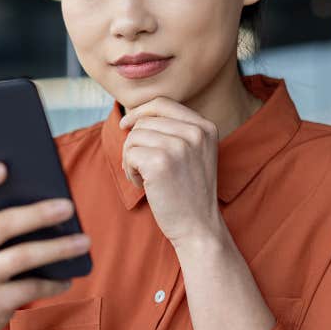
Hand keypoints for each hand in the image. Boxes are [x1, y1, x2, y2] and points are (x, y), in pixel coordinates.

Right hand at [0, 162, 90, 329]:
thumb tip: (48, 198)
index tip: (3, 167)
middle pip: (2, 225)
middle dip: (38, 214)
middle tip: (68, 207)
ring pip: (21, 257)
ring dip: (57, 248)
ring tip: (84, 241)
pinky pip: (30, 287)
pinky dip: (54, 282)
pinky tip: (69, 277)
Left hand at [119, 97, 222, 245]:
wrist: (198, 226)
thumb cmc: (188, 192)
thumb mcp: (193, 154)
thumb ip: (173, 131)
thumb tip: (132, 117)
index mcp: (205, 127)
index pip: (162, 103)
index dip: (139, 112)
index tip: (126, 125)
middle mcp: (195, 132)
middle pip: (144, 121)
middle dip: (135, 144)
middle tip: (142, 168)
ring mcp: (178, 146)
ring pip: (134, 137)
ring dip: (131, 159)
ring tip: (145, 178)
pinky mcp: (160, 162)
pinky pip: (129, 154)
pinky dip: (130, 171)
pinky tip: (143, 184)